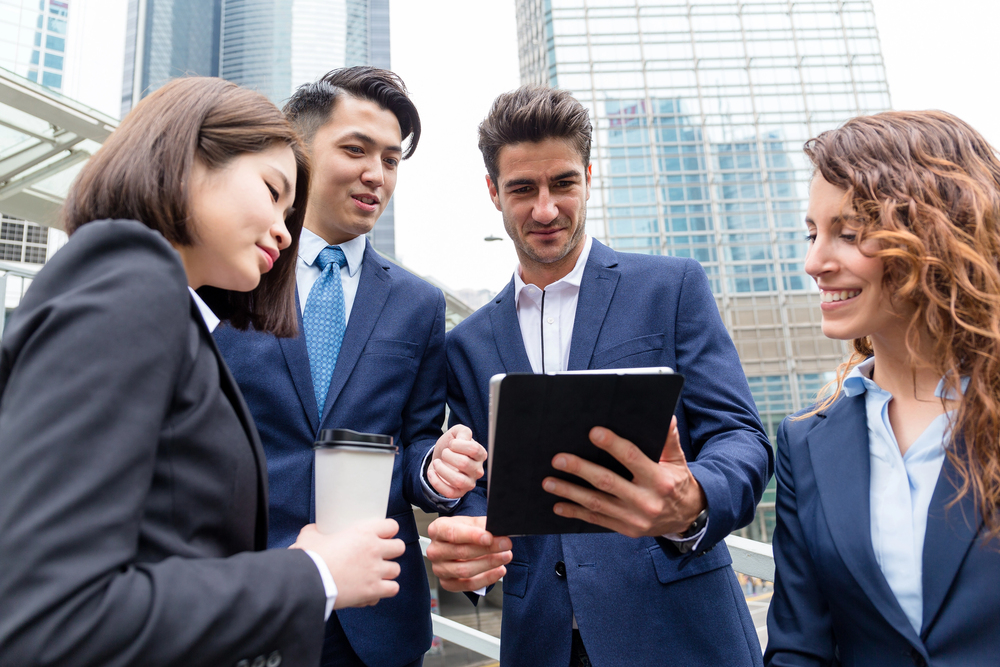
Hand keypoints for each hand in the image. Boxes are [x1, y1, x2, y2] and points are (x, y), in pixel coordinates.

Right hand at [290, 518, 405, 608]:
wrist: (307, 582)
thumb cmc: (310, 558)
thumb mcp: (310, 536)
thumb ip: (316, 531)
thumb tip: (314, 530)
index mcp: (363, 532)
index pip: (391, 526)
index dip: (388, 531)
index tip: (383, 535)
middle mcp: (374, 550)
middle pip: (399, 547)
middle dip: (392, 551)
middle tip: (381, 555)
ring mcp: (376, 571)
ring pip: (396, 570)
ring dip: (388, 573)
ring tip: (376, 575)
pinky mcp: (373, 590)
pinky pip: (392, 589)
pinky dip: (384, 591)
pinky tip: (374, 591)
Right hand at [426, 515, 511, 591]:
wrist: (457, 543)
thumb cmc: (463, 531)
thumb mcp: (471, 522)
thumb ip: (483, 525)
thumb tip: (498, 528)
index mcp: (437, 529)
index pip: (453, 533)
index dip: (472, 536)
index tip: (489, 537)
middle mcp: (434, 550)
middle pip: (462, 552)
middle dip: (487, 549)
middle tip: (506, 544)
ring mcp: (439, 569)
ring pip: (465, 570)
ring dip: (489, 564)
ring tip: (505, 556)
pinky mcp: (447, 583)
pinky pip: (468, 585)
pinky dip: (487, 579)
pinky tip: (499, 570)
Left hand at [428, 425, 486, 498]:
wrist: (440, 458)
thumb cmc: (451, 446)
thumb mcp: (457, 433)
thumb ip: (463, 432)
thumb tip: (463, 440)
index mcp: (480, 455)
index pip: (474, 449)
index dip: (459, 445)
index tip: (451, 444)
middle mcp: (478, 470)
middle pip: (464, 463)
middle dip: (448, 455)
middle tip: (444, 453)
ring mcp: (469, 483)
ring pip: (458, 480)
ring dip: (442, 470)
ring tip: (436, 463)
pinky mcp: (458, 492)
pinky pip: (449, 492)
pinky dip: (437, 482)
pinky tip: (432, 473)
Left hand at [541, 417, 706, 537]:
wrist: (687, 517)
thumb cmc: (678, 483)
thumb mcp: (677, 461)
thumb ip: (669, 440)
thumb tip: (667, 417)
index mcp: (659, 480)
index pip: (633, 459)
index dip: (613, 445)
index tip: (593, 432)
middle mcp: (646, 501)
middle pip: (607, 482)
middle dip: (580, 469)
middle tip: (558, 459)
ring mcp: (635, 519)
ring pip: (597, 503)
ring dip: (570, 492)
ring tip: (549, 482)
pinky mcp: (626, 529)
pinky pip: (597, 520)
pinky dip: (576, 513)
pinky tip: (558, 506)